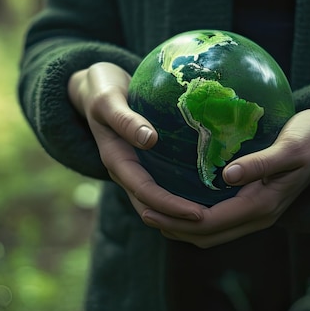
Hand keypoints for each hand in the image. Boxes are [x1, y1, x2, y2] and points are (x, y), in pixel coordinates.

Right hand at [67, 62, 204, 222]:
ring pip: (157, 201)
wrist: (95, 89)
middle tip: (214, 221)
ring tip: (214, 216)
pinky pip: (164, 185)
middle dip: (180, 218)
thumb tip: (149, 140)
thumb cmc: (102, 91)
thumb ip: (125, 120)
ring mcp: (135, 169)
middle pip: (153, 206)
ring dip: (181, 213)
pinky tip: (208, 192)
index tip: (197, 214)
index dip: (170, 206)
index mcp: (116, 161)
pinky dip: (182, 194)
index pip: (145, 192)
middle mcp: (126, 171)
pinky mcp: (146, 163)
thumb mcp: (107, 101)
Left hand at [140, 109, 309, 247]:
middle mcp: (259, 215)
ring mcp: (258, 212)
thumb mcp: (291, 146)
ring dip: (182, 226)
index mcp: (263, 205)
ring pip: (213, 231)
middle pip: (207, 235)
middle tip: (142, 210)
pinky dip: (196, 215)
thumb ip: (262, 163)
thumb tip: (228, 176)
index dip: (177, 220)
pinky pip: (220, 217)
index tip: (148, 207)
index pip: (211, 223)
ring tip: (154, 208)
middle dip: (173, 228)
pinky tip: (181, 196)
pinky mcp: (256, 202)